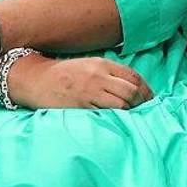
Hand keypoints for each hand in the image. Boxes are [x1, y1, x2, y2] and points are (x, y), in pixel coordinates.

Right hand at [11, 56, 153, 110]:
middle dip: (142, 102)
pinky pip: (104, 113)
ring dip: (130, 112)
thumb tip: (131, 87)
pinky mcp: (80, 105)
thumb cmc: (64, 74)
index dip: (146, 89)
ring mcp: (89, 91)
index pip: (133, 76)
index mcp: (102, 64)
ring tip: (133, 118)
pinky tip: (117, 122)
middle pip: (131, 90)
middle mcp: (98, 76)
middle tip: (145, 111)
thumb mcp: (89, 66)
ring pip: (121, 103)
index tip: (151, 99)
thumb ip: (109, 73)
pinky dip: (115, 118)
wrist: (36, 79)